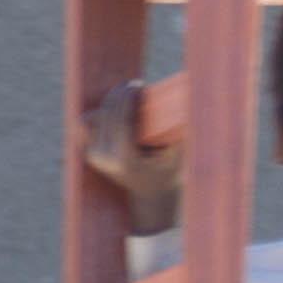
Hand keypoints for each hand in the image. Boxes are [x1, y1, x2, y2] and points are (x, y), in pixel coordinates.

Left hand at [81, 80, 185, 231]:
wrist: (151, 197)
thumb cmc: (172, 172)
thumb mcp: (181, 154)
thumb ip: (187, 133)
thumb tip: (197, 103)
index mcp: (127, 159)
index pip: (122, 121)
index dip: (128, 98)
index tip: (140, 85)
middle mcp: (107, 159)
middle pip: (109, 115)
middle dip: (120, 94)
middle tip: (136, 85)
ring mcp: (96, 157)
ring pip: (96, 118)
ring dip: (110, 101)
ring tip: (127, 93)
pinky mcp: (90, 154)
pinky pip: (84, 126)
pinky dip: (96, 112)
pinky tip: (110, 105)